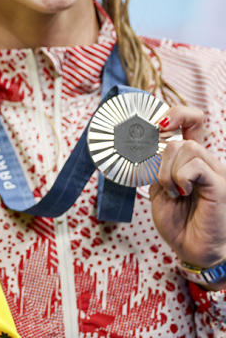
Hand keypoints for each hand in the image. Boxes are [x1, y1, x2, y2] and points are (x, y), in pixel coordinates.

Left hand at [149, 106, 225, 287]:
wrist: (193, 250)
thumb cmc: (178, 222)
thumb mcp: (159, 189)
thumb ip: (156, 167)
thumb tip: (146, 146)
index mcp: (192, 161)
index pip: (193, 122)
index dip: (176, 114)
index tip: (158, 124)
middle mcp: (207, 163)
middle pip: (180, 139)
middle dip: (161, 161)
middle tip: (163, 184)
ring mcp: (216, 173)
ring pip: (186, 149)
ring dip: (168, 172)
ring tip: (174, 193)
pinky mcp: (221, 186)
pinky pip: (195, 166)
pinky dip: (180, 178)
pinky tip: (182, 193)